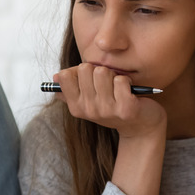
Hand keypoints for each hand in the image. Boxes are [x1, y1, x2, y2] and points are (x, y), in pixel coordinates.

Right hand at [55, 63, 166, 194]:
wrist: (139, 126)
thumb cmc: (112, 107)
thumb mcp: (88, 100)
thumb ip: (70, 89)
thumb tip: (55, 77)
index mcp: (75, 106)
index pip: (65, 75)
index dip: (78, 71)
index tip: (88, 79)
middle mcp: (88, 109)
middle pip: (85, 68)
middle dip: (98, 70)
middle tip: (106, 83)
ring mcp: (106, 110)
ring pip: (103, 72)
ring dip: (113, 75)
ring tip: (117, 87)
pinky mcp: (126, 109)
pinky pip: (121, 80)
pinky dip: (127, 81)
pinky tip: (129, 92)